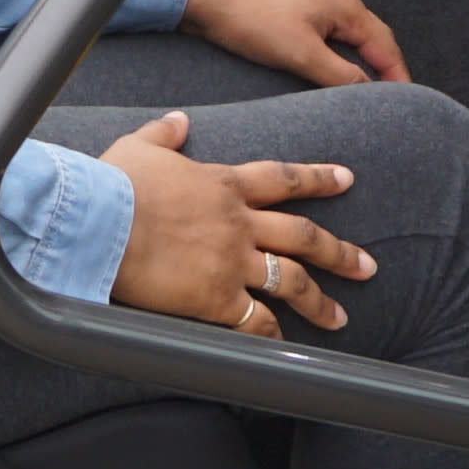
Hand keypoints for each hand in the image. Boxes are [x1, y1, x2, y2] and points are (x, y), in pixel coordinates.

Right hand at [107, 113, 377, 333]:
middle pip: (302, 236)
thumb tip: (178, 121)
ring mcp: (232, 261)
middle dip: (339, 252)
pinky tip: (283, 347)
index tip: (345, 179)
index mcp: (224, 184)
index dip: (317, 179)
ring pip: (291, 281)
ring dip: (319, 301)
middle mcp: (239, 222)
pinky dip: (271, 335)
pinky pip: (254, 321)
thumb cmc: (113, 183)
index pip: (283, 178)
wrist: (101, 220)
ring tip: (340, 318)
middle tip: (367, 264)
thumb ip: (163, 134)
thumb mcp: (137, 147)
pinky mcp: (216, 297)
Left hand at [177, 0, 404, 87]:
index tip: (406, 100)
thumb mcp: (301, 53)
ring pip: (346, 37)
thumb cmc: (248, 12)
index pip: (385, 45)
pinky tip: (324, 72)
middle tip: (388, 100)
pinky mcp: (291, 9)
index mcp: (344, 5)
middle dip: (383, 68)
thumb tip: (367, 90)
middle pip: (370, 39)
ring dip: (356, 62)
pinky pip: (324, 35)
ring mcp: (312, 1)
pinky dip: (333, 55)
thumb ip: (339, 74)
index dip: (398, 75)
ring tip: (360, 91)